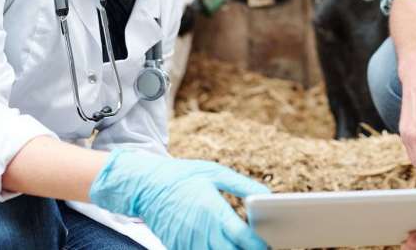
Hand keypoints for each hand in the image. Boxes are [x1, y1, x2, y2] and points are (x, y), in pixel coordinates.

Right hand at [89, 148, 269, 249]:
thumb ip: (243, 185)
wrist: (147, 185)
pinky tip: (221, 246)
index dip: (259, 245)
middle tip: (260, 249)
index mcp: (213, 211)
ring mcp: (188, 243)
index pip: (243, 238)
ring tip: (241, 248)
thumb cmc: (183, 176)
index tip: (268, 246)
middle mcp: (201, 231)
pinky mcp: (178, 248)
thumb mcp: (215, 172)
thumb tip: (266, 194)